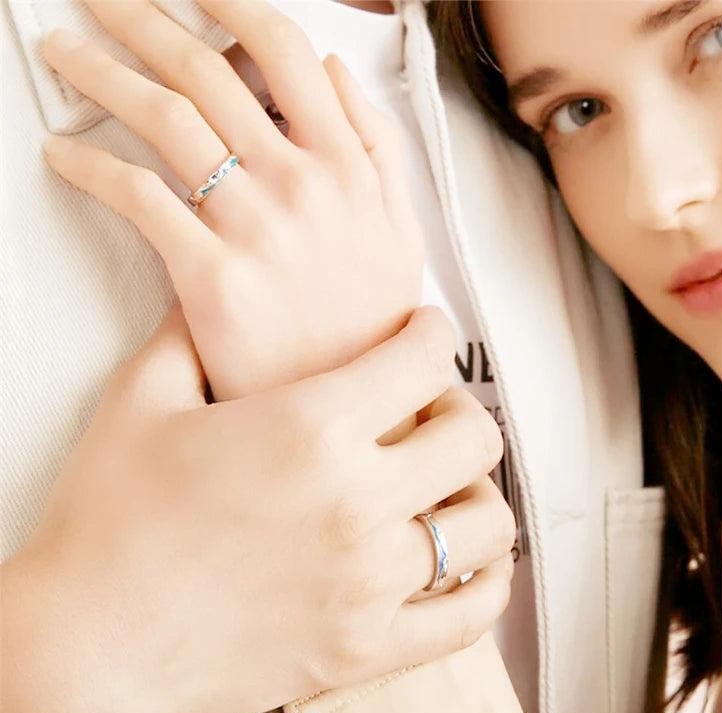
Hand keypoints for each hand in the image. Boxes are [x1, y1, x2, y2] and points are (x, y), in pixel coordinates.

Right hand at [2, 307, 513, 712]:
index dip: (432, 333)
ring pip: (489, 525)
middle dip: (459, 410)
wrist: (83, 640)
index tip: (421, 334)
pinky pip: (469, 617)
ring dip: (476, 494)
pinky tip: (464, 561)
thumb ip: (195, 334)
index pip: (427, 359)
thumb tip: (221, 295)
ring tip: (442, 487)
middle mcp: (357, 502)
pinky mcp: (365, 652)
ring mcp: (369, 584)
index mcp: (311, 427)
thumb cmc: (106, 515)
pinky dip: (486, 584)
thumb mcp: (144, 399)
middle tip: (427, 411)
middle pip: (475, 437)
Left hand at [42, 0, 424, 400]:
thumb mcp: (402, 230)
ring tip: (67, 57)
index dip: (227, 2)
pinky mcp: (212, 277)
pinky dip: (90, 166)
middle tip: (101, 1)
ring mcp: (256, 228)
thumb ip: (377, 145)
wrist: (356, 408)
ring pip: (164, 118)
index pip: (281, 48)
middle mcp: (302, 184)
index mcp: (347, 166)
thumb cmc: (370, 324)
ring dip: (102, 72)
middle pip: (206, 69)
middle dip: (141, 19)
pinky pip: (138, 197)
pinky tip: (64, 157)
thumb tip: (332, 71)